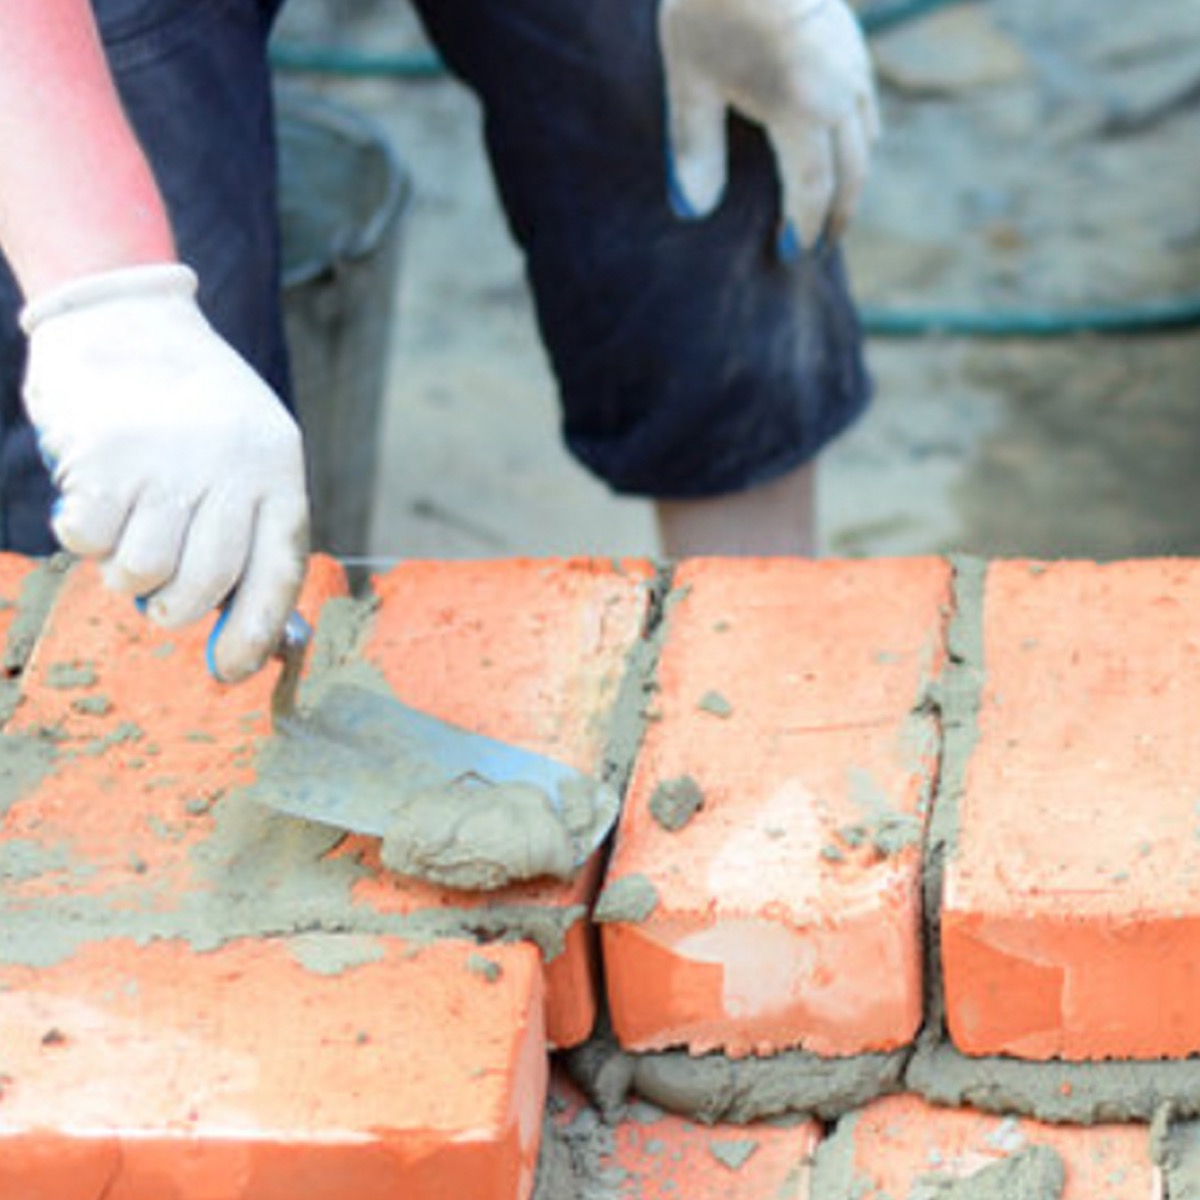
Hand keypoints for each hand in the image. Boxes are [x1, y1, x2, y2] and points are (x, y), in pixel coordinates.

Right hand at [21, 263, 309, 682]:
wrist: (127, 315)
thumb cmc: (190, 406)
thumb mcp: (246, 452)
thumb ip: (246, 532)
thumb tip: (248, 641)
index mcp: (278, 469)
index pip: (278, 570)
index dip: (255, 632)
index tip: (229, 671)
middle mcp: (232, 466)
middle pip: (207, 583)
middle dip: (175, 610)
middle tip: (158, 599)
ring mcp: (170, 459)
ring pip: (144, 572)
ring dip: (126, 574)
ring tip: (127, 535)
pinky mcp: (107, 453)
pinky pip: (89, 541)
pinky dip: (82, 538)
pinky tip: (91, 501)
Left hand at [659, 0, 880, 250]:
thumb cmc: (710, 5)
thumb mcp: (690, 80)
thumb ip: (693, 148)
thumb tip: (692, 211)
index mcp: (803, 109)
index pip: (815, 190)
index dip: (805, 227)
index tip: (791, 254)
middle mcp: (839, 92)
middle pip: (853, 173)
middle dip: (838, 216)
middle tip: (819, 248)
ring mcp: (852, 65)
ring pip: (866, 141)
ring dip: (852, 182)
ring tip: (830, 211)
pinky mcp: (851, 42)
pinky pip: (866, 109)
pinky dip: (856, 143)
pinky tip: (838, 151)